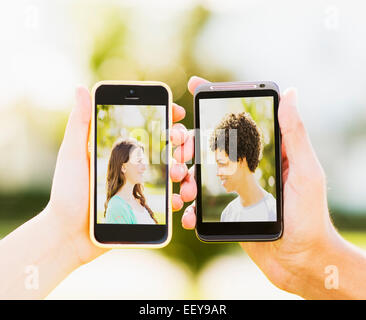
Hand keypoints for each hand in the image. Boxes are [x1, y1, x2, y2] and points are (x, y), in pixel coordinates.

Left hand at [46, 86, 195, 265]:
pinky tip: (176, 199)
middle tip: (180, 145)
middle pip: (167, 149)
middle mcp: (134, 167)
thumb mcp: (73, 155)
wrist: (69, 235)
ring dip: (183, 170)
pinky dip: (177, 199)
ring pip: (173, 174)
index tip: (177, 113)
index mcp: (120, 152)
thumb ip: (80, 123)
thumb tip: (81, 88)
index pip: (147, 129)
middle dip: (180, 143)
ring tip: (179, 173)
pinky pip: (168, 202)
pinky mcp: (144, 208)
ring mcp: (141, 188)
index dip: (165, 117)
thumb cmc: (67, 193)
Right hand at [181, 76, 336, 295]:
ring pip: (198, 174)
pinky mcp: (226, 212)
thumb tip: (290, 94)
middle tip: (178, 151)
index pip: (237, 122)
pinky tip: (188, 212)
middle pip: (208, 147)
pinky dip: (190, 208)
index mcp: (263, 154)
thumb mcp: (305, 172)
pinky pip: (201, 206)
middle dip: (187, 145)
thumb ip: (295, 135)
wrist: (299, 260)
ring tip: (183, 187)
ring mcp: (234, 190)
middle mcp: (245, 168)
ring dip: (183, 177)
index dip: (215, 102)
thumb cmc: (309, 217)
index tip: (195, 85)